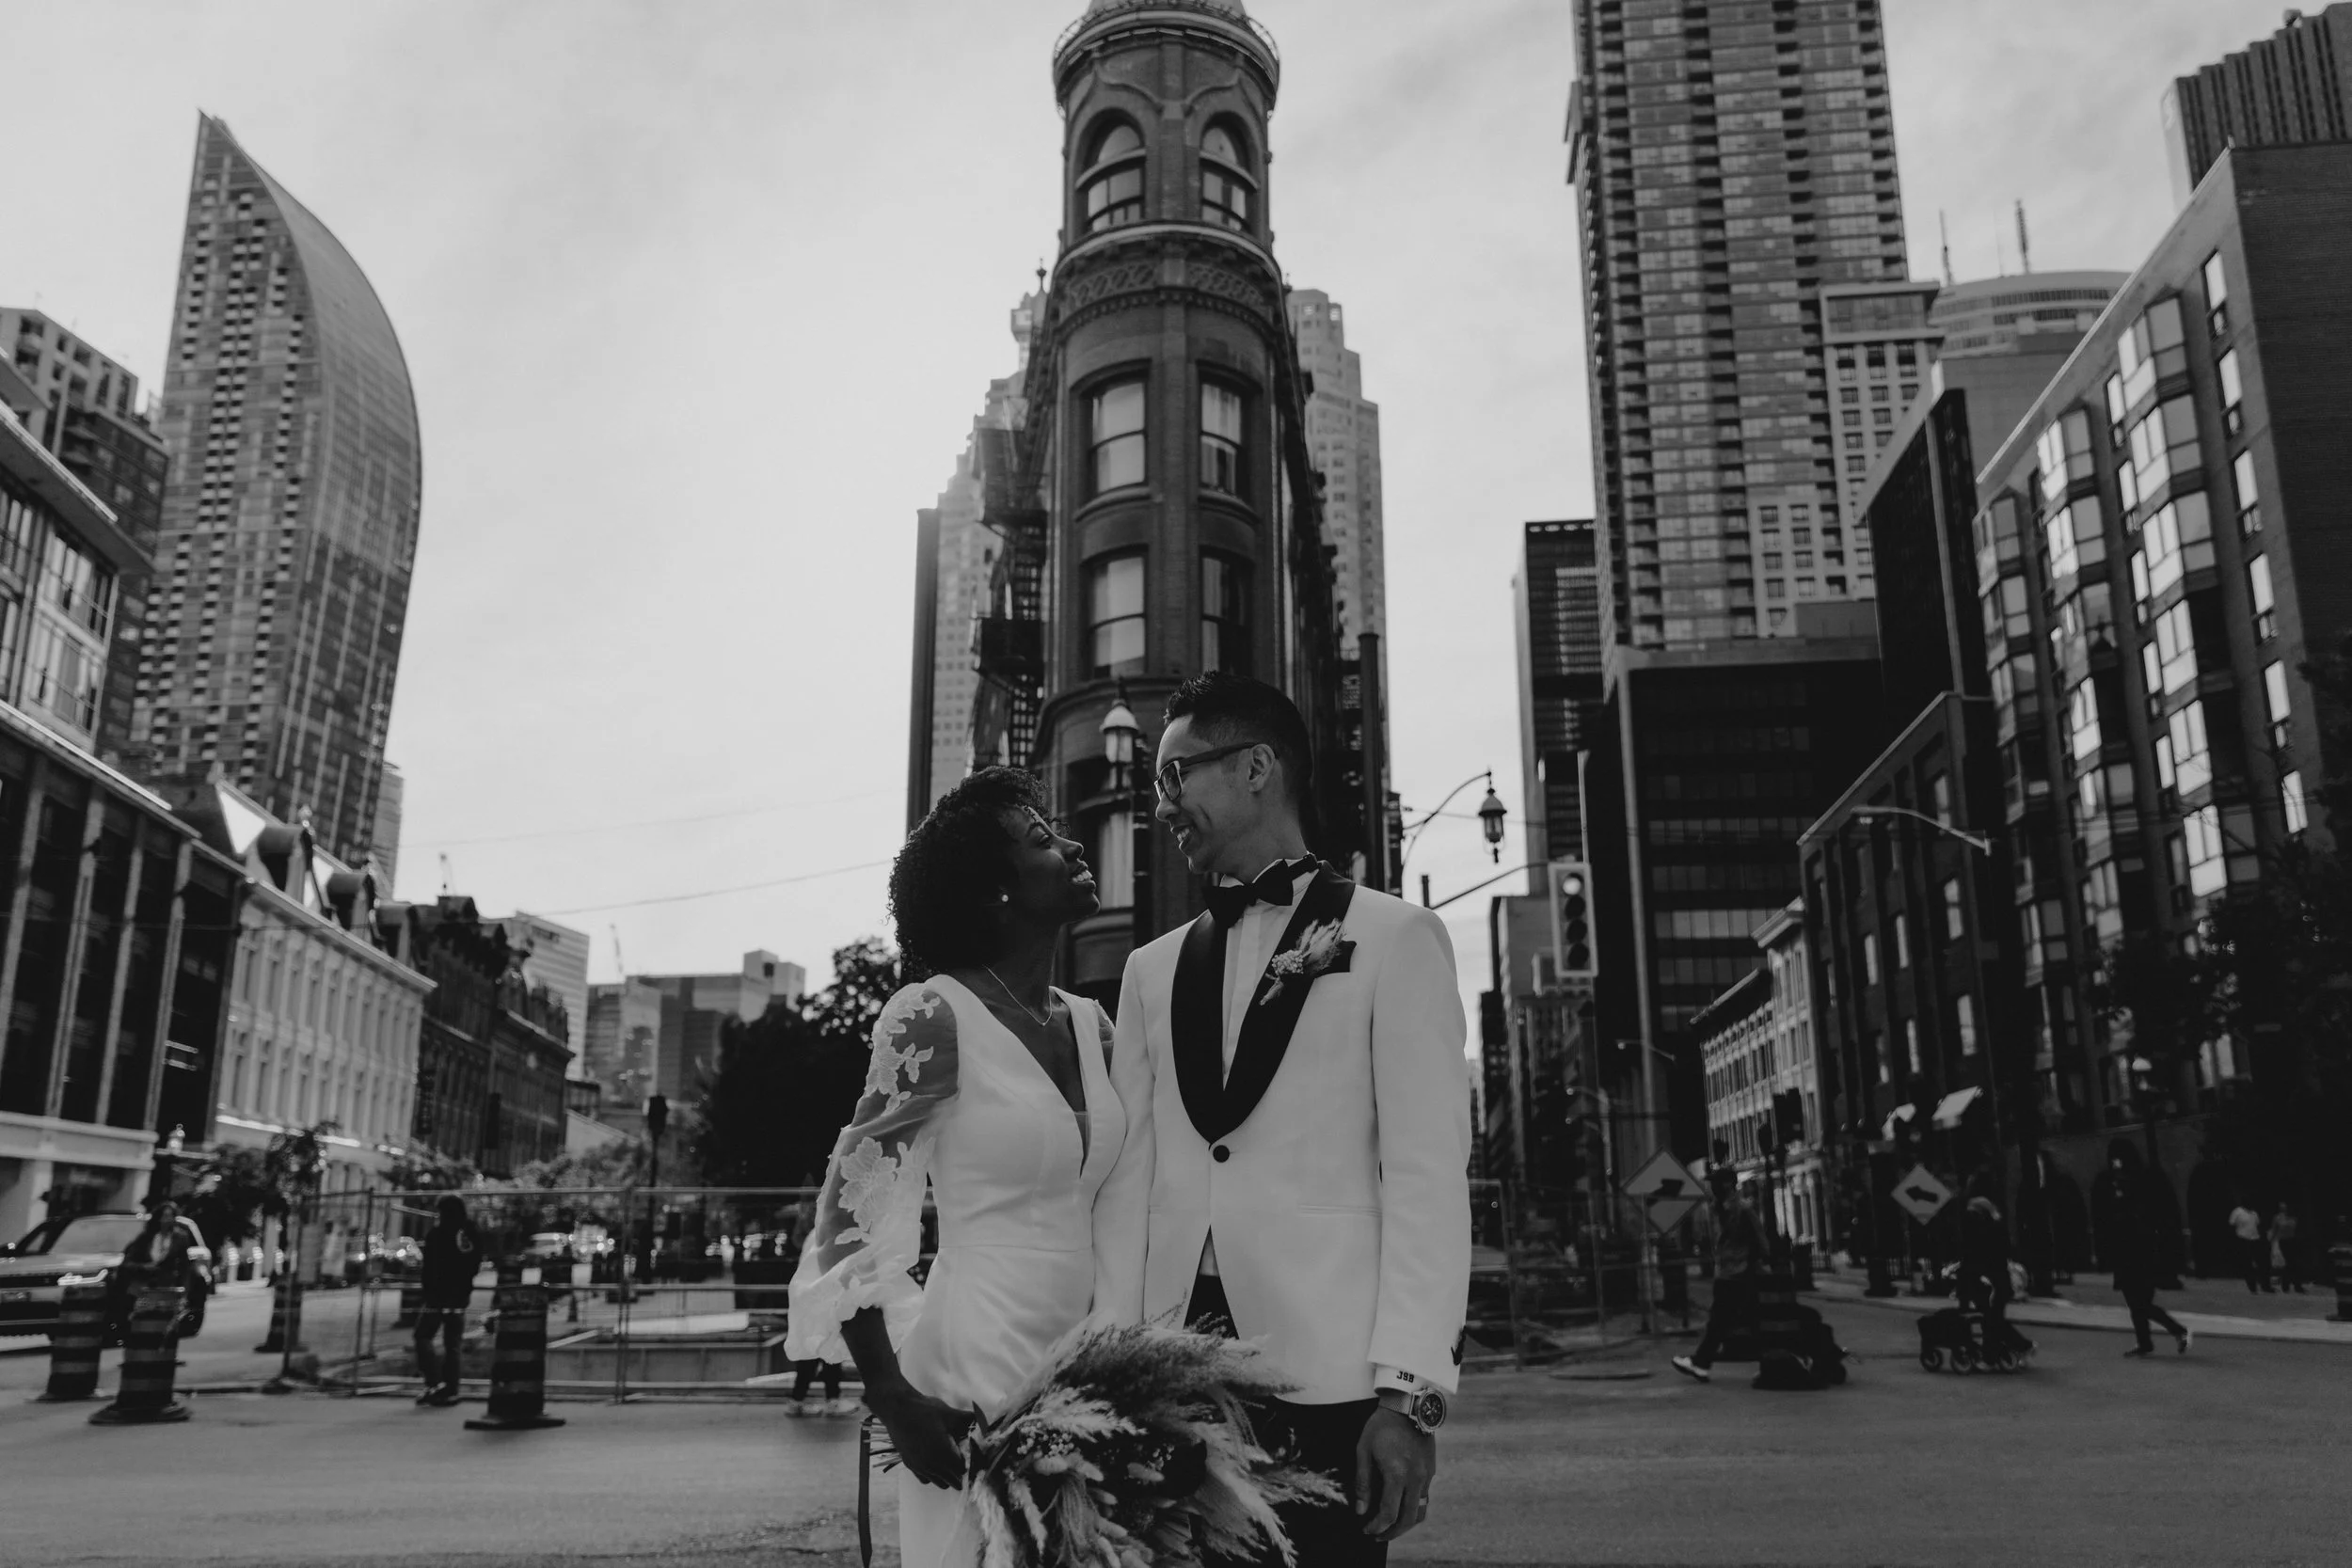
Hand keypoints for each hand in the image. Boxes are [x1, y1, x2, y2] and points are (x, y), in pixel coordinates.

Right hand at [864, 1376, 974, 1489]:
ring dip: (948, 1475)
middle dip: (961, 1472)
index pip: (963, 1471)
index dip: (971, 1465)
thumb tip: (985, 1421)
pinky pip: (926, 1479)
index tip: (974, 1456)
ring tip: (952, 1460)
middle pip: (953, 1480)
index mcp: (944, 1455)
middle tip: (966, 1458)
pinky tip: (936, 1461)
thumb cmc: (924, 1411)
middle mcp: (932, 1466)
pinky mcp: (910, 1465)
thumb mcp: (950, 1414)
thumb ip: (969, 1420)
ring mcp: (920, 1467)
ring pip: (940, 1482)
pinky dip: (933, 1475)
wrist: (897, 1409)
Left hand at [1354, 1405, 1436, 1541]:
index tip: (1366, 1530)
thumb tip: (1360, 1510)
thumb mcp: (1363, 1451)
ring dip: (1406, 1524)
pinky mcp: (1431, 1470)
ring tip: (1391, 1526)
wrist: (1407, 1405)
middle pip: (1408, 1519)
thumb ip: (1362, 1483)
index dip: (1377, 1527)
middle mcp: (1415, 1478)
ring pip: (1420, 1511)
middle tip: (1378, 1535)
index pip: (1389, 1514)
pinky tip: (1401, 1505)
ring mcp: (1426, 1475)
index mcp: (1397, 1474)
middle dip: (1392, 1533)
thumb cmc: (1381, 1426)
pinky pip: (1424, 1497)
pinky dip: (1413, 1508)